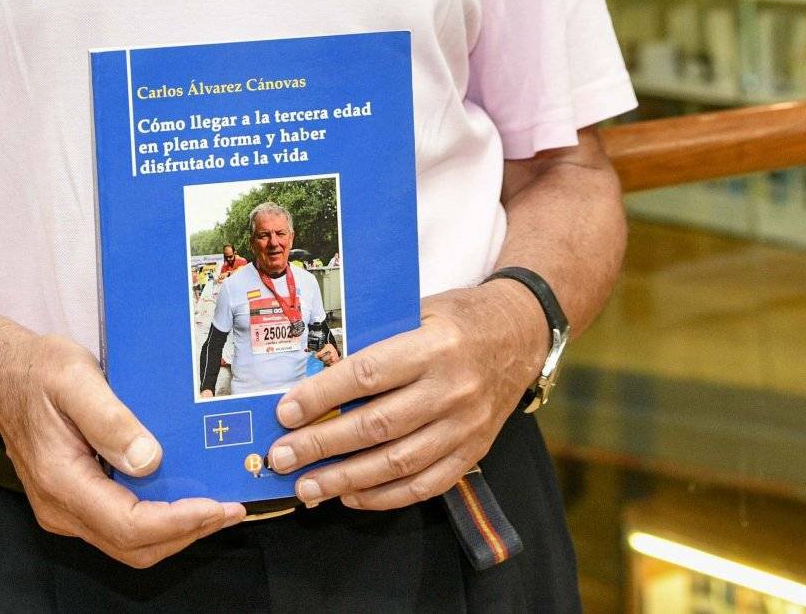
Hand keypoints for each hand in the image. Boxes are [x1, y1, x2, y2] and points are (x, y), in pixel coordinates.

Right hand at [0, 332, 244, 565]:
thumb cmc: (36, 370)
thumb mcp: (73, 376)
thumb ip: (110, 419)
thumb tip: (150, 460)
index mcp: (60, 480)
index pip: (129, 525)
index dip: (179, 523)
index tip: (218, 506)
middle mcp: (61, 507)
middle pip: (134, 547)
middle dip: (188, 533)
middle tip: (231, 509)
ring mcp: (65, 509)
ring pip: (129, 544)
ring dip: (176, 532)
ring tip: (216, 506)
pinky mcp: (73, 502)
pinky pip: (120, 527)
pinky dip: (158, 522)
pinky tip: (184, 497)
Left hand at [264, 282, 543, 511]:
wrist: (522, 334)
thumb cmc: (459, 318)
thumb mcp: (418, 309)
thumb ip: (376, 339)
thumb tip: (316, 371)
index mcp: (435, 345)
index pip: (368, 375)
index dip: (322, 396)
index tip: (286, 412)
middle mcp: (453, 388)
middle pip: (377, 425)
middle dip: (322, 445)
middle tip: (283, 458)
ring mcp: (466, 425)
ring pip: (397, 463)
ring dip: (346, 480)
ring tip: (307, 487)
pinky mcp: (474, 451)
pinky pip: (425, 485)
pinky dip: (385, 496)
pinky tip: (351, 496)